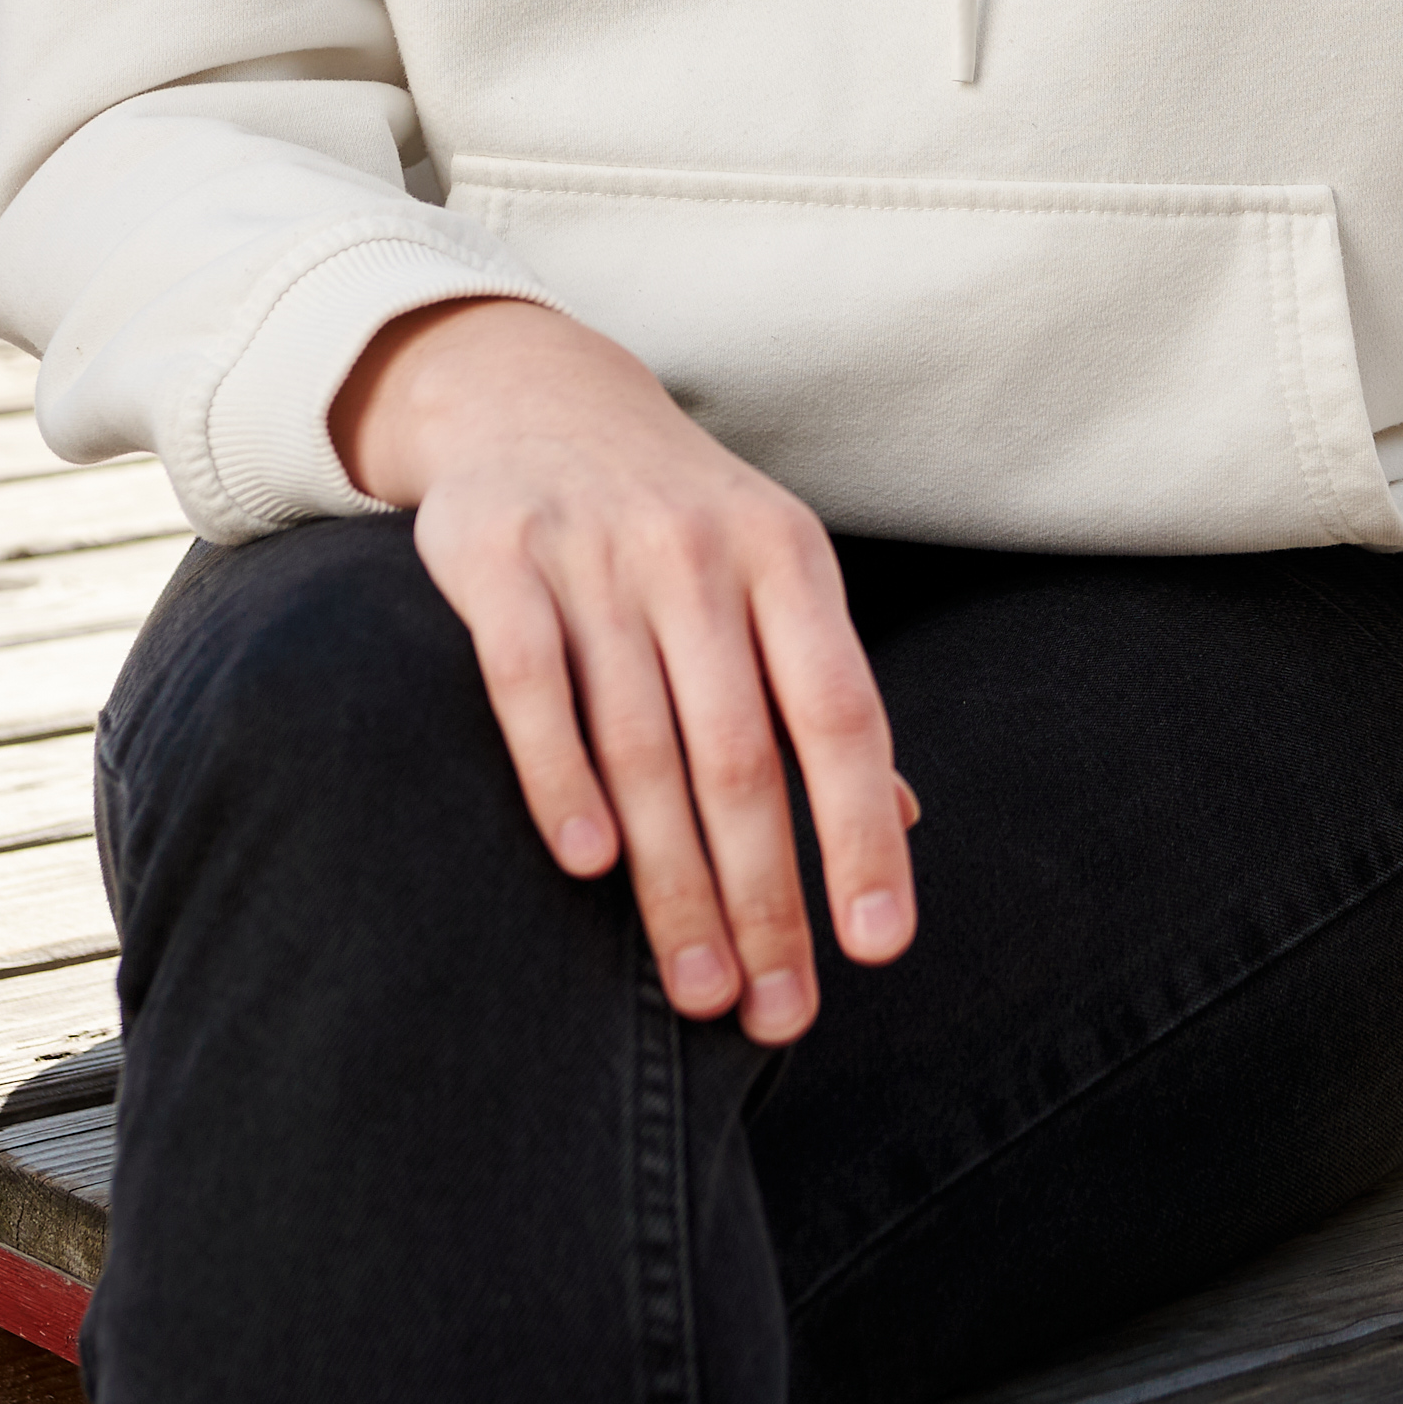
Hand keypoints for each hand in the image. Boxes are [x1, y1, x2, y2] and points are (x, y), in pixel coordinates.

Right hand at [327, 295, 915, 1045]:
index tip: (877, 946)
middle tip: (773, 1013)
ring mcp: (596, 552)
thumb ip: (822, 691)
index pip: (841, 714)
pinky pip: (529, 681)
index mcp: (787, 560)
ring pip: (643, 742)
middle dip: (764, 897)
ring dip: (674, 880)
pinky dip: (559, 776)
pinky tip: (588, 866)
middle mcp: (699, 553)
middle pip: (742, 754)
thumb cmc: (673, 520)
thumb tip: (907, 820)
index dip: (862, 832)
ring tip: (698, 987)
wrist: (533, 389)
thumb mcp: (770, 573)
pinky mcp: (495, 556)